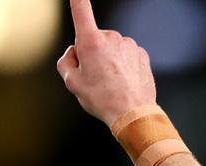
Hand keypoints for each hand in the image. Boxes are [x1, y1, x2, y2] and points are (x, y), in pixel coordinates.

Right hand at [56, 0, 156, 126]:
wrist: (133, 114)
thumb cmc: (103, 100)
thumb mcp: (72, 84)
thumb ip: (65, 62)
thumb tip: (72, 54)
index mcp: (91, 41)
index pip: (81, 9)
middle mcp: (111, 37)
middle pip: (95, 39)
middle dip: (92, 54)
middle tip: (94, 78)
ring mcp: (128, 45)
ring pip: (112, 49)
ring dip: (109, 61)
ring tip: (110, 84)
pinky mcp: (140, 53)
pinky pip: (126, 56)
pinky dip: (123, 66)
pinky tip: (122, 83)